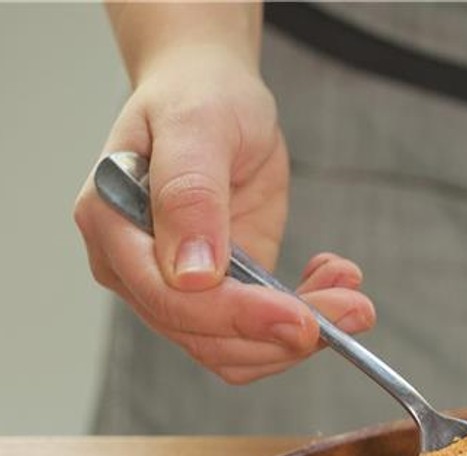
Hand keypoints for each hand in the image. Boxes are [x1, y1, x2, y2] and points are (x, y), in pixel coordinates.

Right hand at [72, 44, 374, 382]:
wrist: (215, 93)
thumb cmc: (198, 97)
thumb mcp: (197, 127)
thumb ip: (189, 195)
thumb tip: (191, 273)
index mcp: (112, 227)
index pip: (169, 300)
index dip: (238, 317)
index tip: (300, 318)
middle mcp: (136, 269)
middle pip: (208, 339)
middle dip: (284, 334)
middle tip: (354, 308)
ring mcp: (179, 289)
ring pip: (239, 351)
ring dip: (303, 335)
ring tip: (353, 297)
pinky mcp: (224, 295)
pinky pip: (262, 334)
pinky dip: (307, 321)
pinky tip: (333, 281)